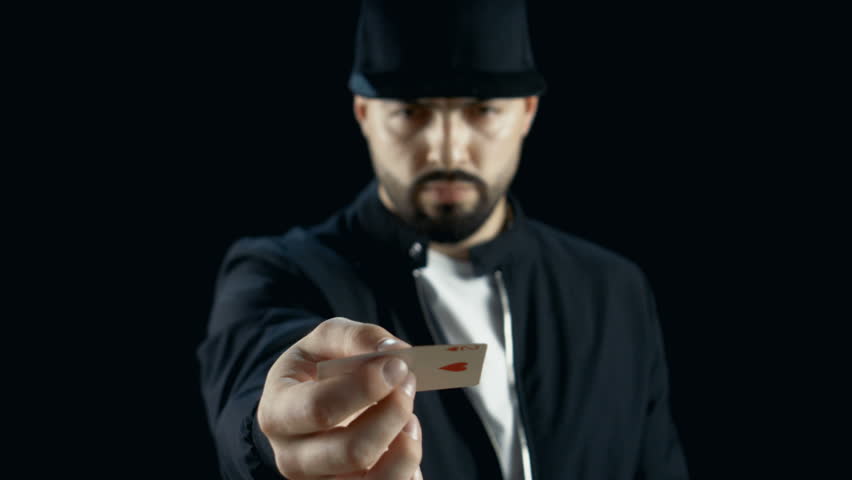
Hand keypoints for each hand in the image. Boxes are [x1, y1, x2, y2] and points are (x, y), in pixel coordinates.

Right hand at [258, 317, 423, 479]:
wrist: (306, 404)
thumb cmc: (318, 370)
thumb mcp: (326, 340)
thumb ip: (358, 338)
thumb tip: (395, 351)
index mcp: (277, 412)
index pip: (320, 408)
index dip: (366, 387)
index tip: (397, 365)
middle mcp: (293, 457)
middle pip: (352, 451)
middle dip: (392, 414)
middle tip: (408, 383)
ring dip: (406, 447)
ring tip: (410, 418)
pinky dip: (408, 468)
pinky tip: (405, 440)